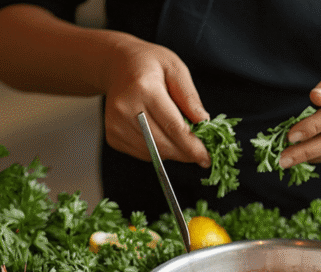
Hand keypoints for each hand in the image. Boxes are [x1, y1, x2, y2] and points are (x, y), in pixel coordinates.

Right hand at [103, 34, 210, 166]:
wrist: (117, 65)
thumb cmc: (149, 64)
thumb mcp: (176, 68)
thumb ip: (190, 97)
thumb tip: (203, 122)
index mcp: (144, 89)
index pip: (173, 127)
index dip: (193, 147)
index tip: (207, 158)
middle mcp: (126, 109)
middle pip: (163, 144)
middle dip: (185, 153)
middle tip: (201, 153)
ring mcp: (116, 124)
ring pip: (154, 153)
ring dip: (173, 152)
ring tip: (180, 138)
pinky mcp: (112, 135)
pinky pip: (143, 153)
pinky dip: (158, 150)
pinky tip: (161, 134)